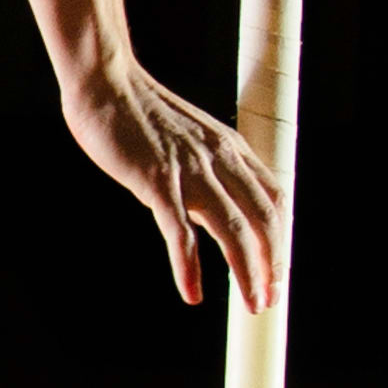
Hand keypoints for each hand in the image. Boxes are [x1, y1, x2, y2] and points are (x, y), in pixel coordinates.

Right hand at [64, 62, 281, 311]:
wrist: (106, 84)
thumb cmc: (139, 112)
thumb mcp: (190, 140)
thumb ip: (206, 175)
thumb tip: (210, 216)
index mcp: (231, 148)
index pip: (274, 199)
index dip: (281, 239)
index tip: (276, 270)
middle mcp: (220, 159)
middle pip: (265, 220)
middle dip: (273, 264)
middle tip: (269, 298)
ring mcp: (190, 171)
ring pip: (235, 231)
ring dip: (248, 272)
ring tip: (252, 302)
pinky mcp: (157, 182)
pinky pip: (180, 234)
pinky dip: (189, 268)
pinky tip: (192, 293)